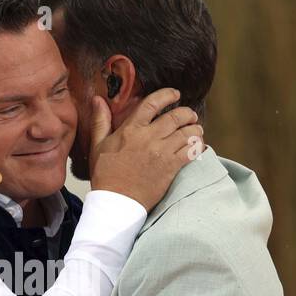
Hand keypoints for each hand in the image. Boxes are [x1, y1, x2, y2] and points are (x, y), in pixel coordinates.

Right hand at [87, 87, 204, 210]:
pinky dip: (197, 146)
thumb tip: (98, 100)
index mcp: (131, 129)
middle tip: (190, 114)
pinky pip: (191, 152)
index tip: (174, 94)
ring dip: (195, 129)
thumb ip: (100, 121)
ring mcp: (162, 153)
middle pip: (175, 116)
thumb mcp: (98, 145)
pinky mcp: (171, 168)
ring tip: (197, 129)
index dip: (167, 95)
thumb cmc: (106, 175)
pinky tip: (198, 145)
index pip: (152, 103)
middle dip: (186, 113)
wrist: (116, 201)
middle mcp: (149, 138)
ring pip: (187, 133)